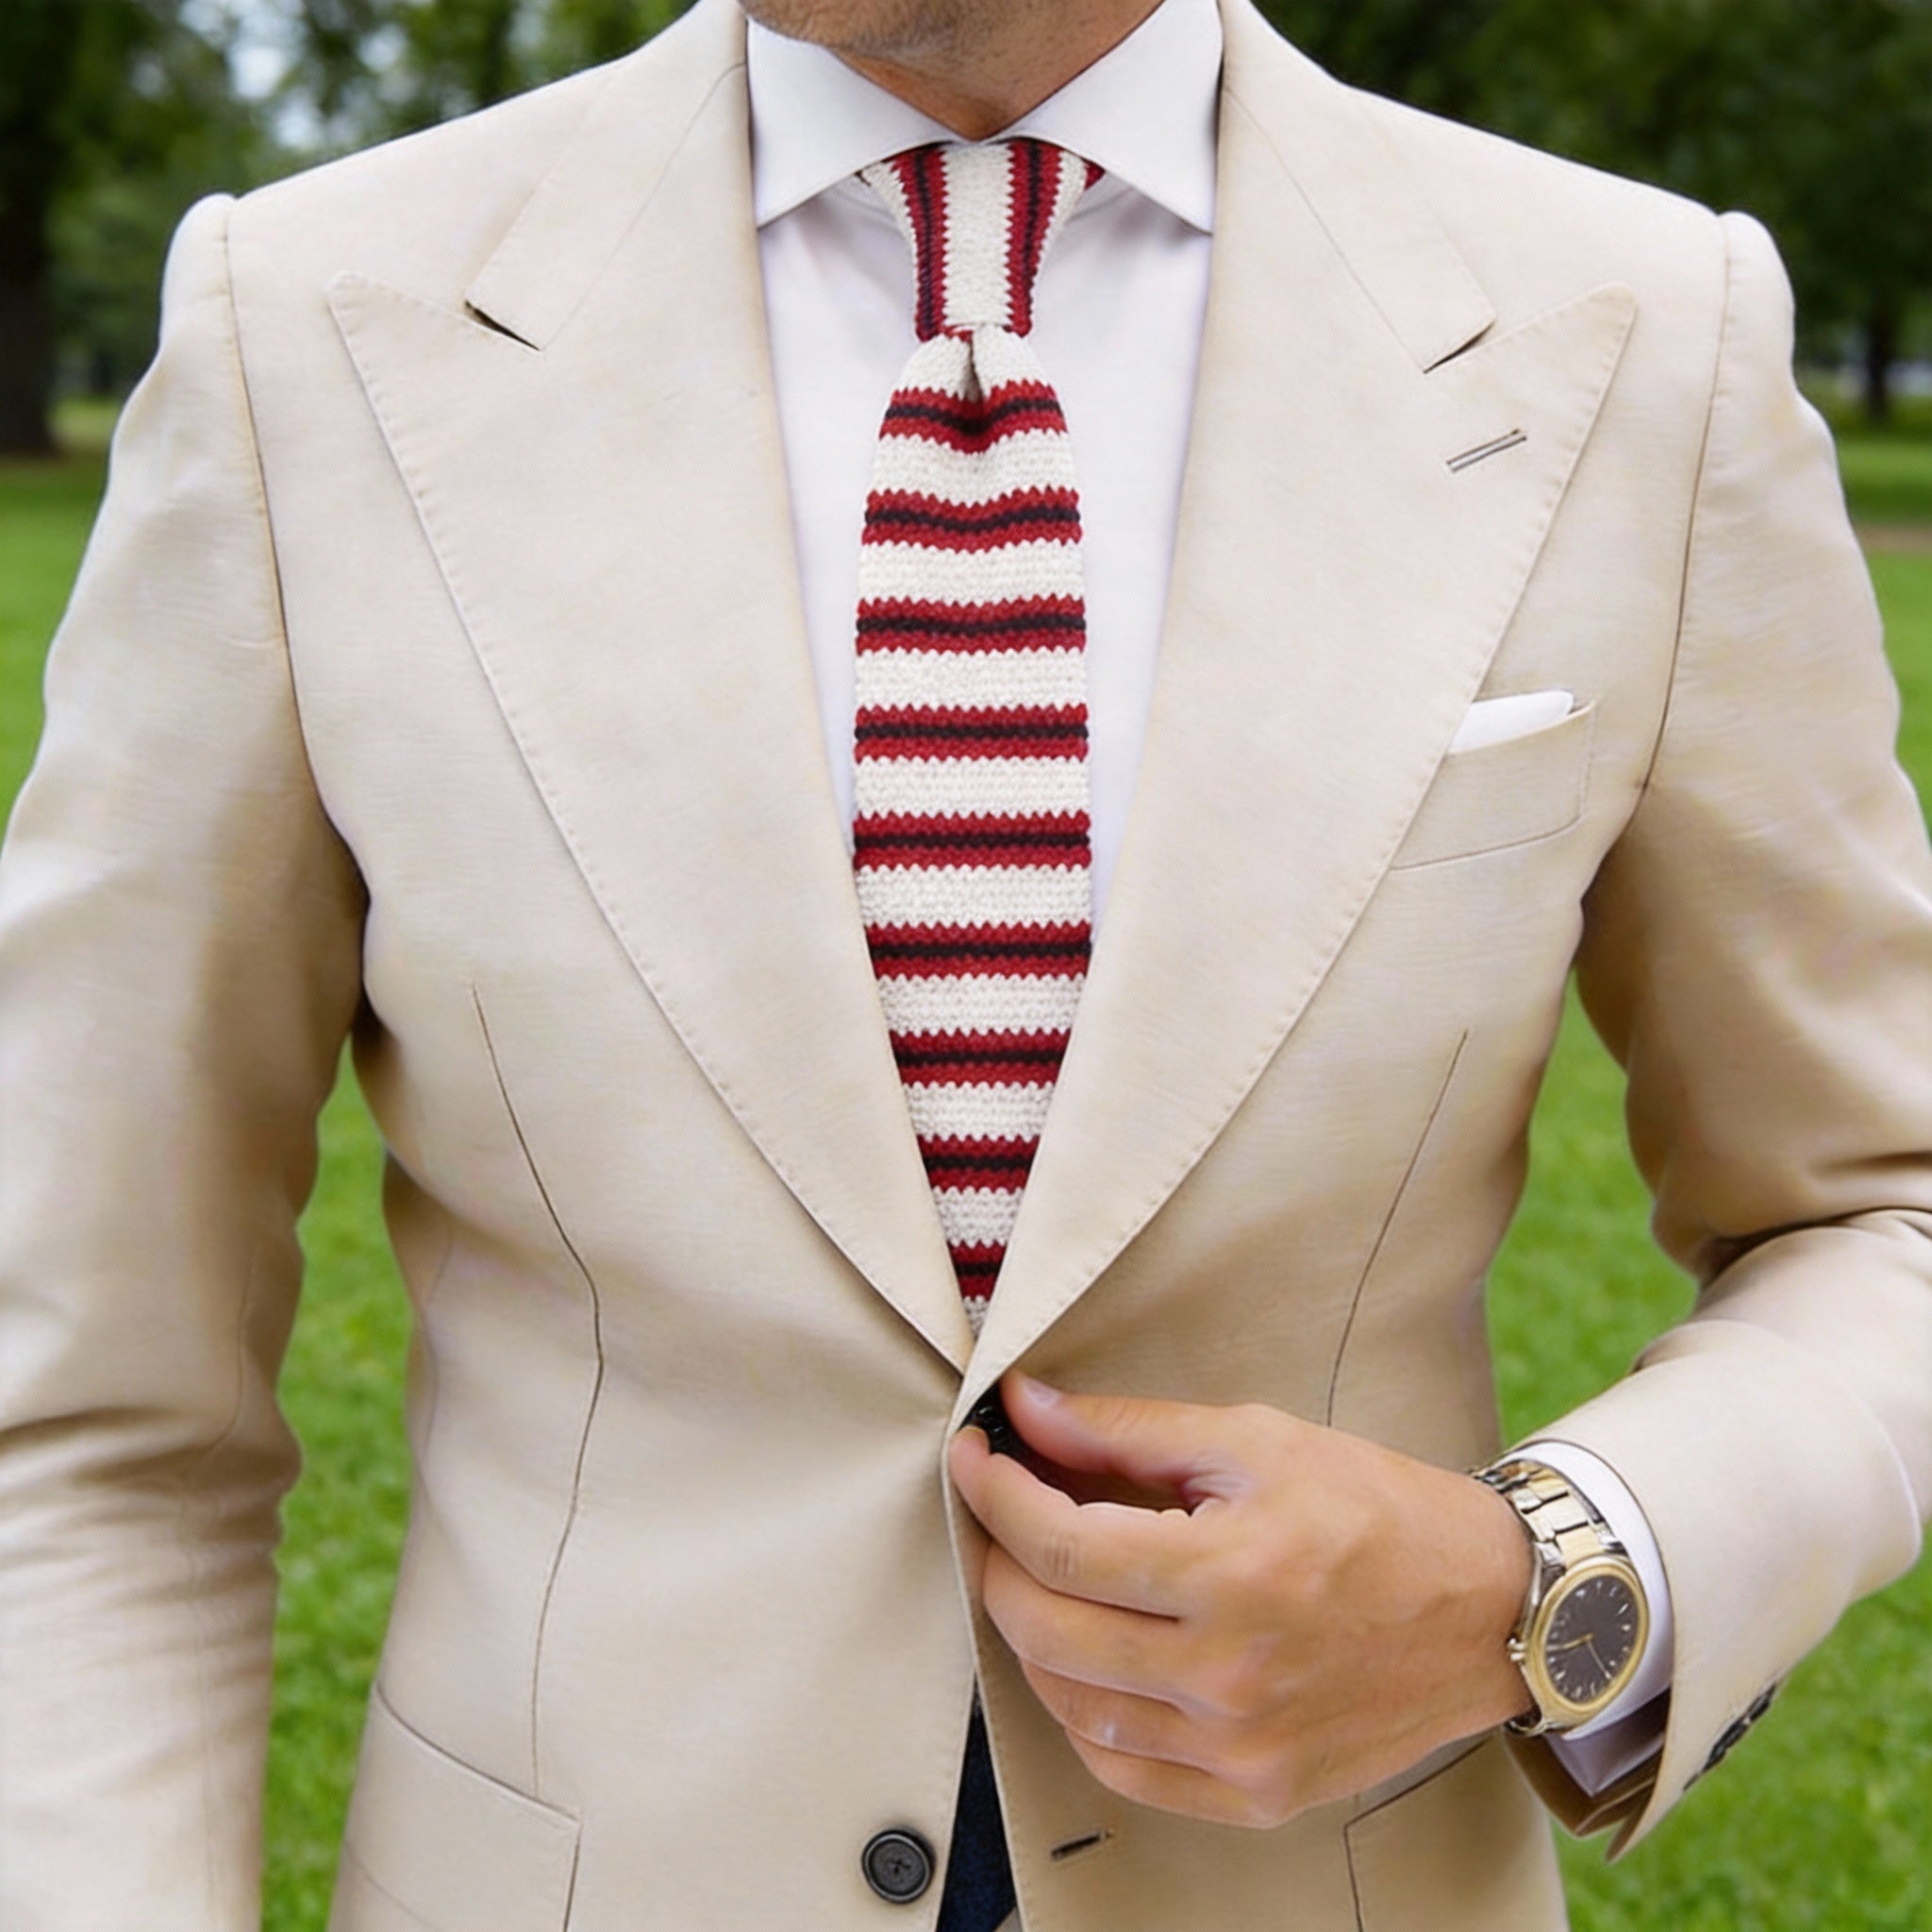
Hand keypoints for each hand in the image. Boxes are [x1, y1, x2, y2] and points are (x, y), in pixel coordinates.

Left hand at [947, 1372, 1533, 1828]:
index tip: (974, 1456)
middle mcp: (1233, 1674)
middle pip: (1047, 1629)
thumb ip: (1127, 1430)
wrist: (1489, 1608)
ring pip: (1070, 1704)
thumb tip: (1024, 1408)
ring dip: (1030, 1634)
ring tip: (1038, 1577)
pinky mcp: (1257, 1794)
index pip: (1060, 1546)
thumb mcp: (1256, 1442)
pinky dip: (1080, 1711)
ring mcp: (1244, 1748)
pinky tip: (1086, 1656)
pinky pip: (1122, 1768)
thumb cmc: (1376, 1510)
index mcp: (1234, 1572)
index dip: (995, 1496)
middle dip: (996, 1561)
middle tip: (996, 1514)